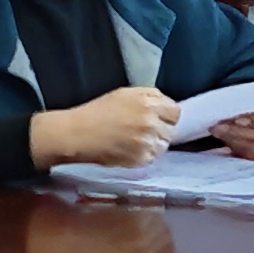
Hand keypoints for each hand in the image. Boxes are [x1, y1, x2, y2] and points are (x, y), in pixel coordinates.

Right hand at [31, 87, 180, 168]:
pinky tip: (130, 149)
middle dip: (161, 129)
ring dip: (154, 144)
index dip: (166, 115)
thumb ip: (150, 97)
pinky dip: (145, 155)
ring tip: (136, 140)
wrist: (78, 134)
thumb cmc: (98, 111)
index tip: (158, 118)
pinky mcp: (140, 159)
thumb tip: (166, 104)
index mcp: (148, 102)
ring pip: (164, 145)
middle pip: (171, 129)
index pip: (175, 112)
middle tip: (143, 130)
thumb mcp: (125, 93)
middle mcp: (151, 122)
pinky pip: (153, 157)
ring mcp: (146, 142)